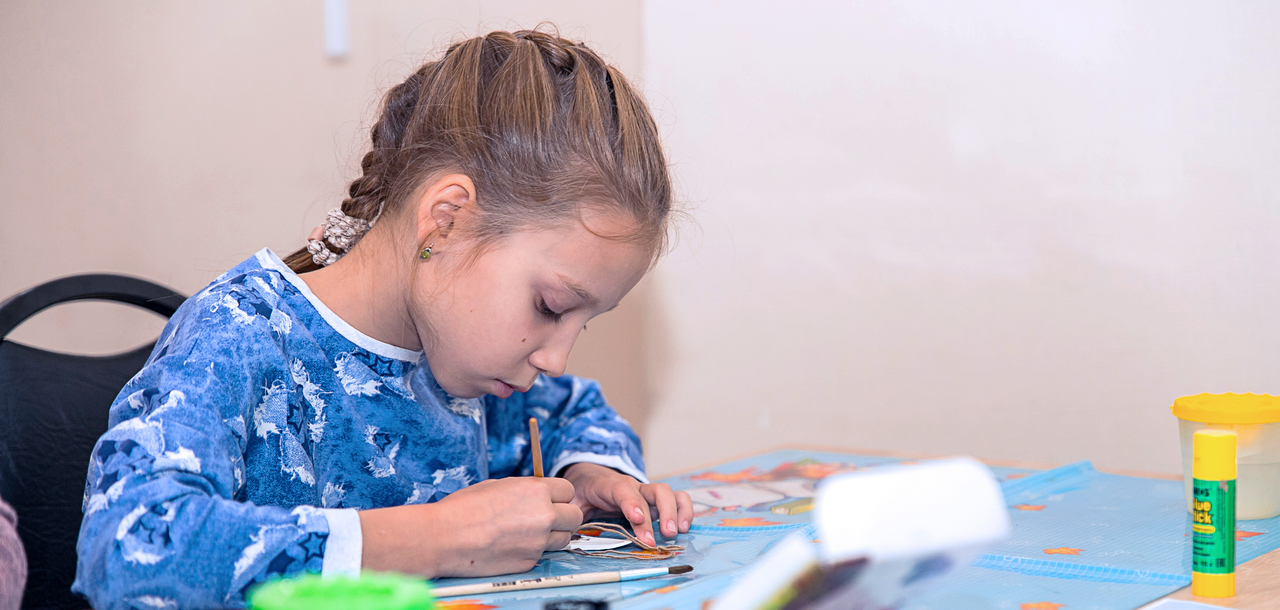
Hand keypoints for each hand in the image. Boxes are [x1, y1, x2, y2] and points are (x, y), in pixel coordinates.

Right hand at [359, 477, 582, 577]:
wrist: (446, 537)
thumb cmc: (464, 508)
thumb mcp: (497, 485)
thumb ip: (523, 489)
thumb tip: (535, 493)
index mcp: (536, 490)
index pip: (568, 490)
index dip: (558, 496)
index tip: (550, 500)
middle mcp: (544, 515)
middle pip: (574, 516)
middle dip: (564, 516)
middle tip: (547, 518)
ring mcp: (538, 541)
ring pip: (564, 539)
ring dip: (553, 535)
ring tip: (529, 533)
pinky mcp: (529, 562)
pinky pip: (542, 555)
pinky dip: (532, 551)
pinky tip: (512, 546)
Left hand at [561, 462, 692, 546]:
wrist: (591, 476)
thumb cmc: (584, 492)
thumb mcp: (573, 500)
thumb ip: (571, 511)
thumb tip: (566, 529)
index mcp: (610, 486)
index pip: (623, 491)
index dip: (632, 503)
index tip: (638, 518)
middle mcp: (633, 486)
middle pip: (654, 491)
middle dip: (662, 513)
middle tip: (665, 535)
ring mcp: (646, 492)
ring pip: (668, 493)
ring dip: (677, 511)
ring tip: (678, 532)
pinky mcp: (656, 501)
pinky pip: (677, 499)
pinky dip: (685, 510)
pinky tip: (685, 527)